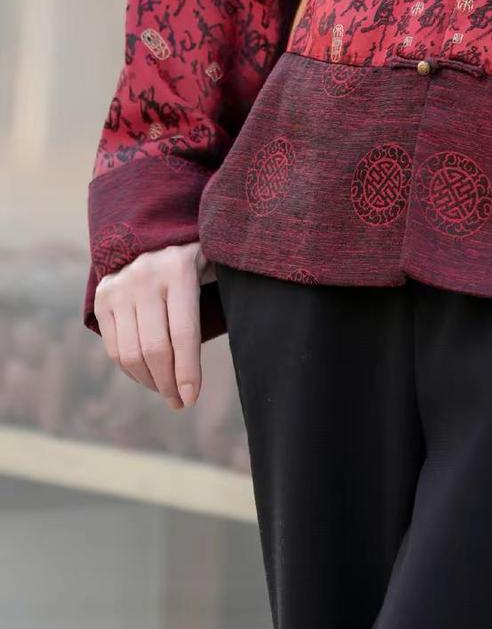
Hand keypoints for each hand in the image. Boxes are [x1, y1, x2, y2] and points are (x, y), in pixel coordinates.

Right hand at [93, 239, 208, 410]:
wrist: (153, 226)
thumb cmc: (198, 253)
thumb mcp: (215, 262)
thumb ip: (224, 291)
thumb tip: (251, 341)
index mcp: (179, 267)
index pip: (183, 333)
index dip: (187, 372)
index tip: (192, 398)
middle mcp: (144, 276)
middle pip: (154, 349)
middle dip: (168, 384)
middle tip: (181, 402)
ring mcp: (119, 286)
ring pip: (130, 353)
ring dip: (149, 382)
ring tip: (167, 392)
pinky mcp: (103, 297)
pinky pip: (113, 347)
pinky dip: (130, 370)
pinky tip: (147, 376)